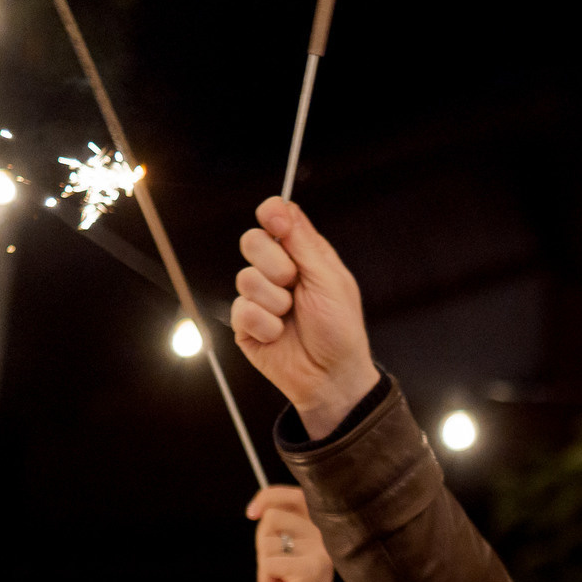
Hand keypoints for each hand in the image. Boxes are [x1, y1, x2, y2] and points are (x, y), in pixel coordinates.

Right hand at [234, 198, 382, 437]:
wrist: (332, 376)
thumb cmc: (340, 329)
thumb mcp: (329, 280)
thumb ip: (303, 242)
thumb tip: (281, 206)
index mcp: (303, 255)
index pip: (276, 220)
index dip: (271, 214)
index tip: (274, 220)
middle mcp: (277, 271)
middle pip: (252, 241)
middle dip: (274, 263)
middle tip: (294, 284)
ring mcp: (258, 297)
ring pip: (245, 278)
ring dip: (274, 300)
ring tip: (291, 317)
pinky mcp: (244, 323)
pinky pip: (241, 310)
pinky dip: (265, 324)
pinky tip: (279, 335)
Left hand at [248, 486, 359, 581]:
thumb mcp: (279, 552)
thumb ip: (275, 529)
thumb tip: (261, 509)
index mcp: (319, 527)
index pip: (294, 495)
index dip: (268, 497)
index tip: (251, 513)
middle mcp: (325, 534)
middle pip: (274, 517)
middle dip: (263, 541)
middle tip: (276, 565)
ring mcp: (321, 551)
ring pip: (268, 540)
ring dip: (266, 562)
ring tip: (283, 579)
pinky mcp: (312, 569)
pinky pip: (270, 562)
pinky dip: (268, 577)